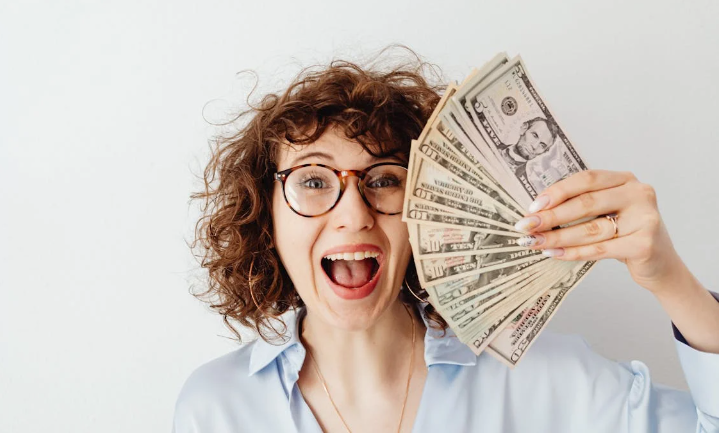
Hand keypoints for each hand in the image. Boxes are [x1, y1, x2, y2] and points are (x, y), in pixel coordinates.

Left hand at [514, 170, 684, 294]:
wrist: (660, 265)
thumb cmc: (626, 234)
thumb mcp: (607, 212)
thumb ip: (581, 205)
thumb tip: (536, 212)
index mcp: (625, 180)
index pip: (586, 179)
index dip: (557, 191)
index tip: (532, 206)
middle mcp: (638, 194)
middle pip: (585, 203)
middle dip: (550, 216)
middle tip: (525, 226)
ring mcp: (645, 218)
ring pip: (590, 229)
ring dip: (557, 237)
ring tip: (534, 242)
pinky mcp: (644, 244)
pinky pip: (599, 249)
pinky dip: (573, 252)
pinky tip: (553, 253)